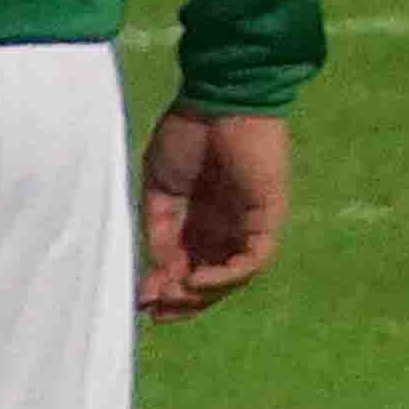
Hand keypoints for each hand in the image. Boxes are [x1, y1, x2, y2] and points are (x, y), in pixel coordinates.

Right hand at [137, 107, 290, 317]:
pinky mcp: (267, 218)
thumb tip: (160, 269)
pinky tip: (195, 281)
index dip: (165, 288)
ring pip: (230, 278)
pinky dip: (224, 277)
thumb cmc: (189, 133)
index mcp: (200, 219)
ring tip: (172, 296)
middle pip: (209, 281)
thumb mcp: (160, 188)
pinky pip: (252, 261)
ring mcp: (249, 224)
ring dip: (200, 294)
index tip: (140, 301)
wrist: (219, 98)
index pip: (186, 267)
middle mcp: (226, 227)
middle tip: (155, 310)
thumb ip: (159, 230)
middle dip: (182, 301)